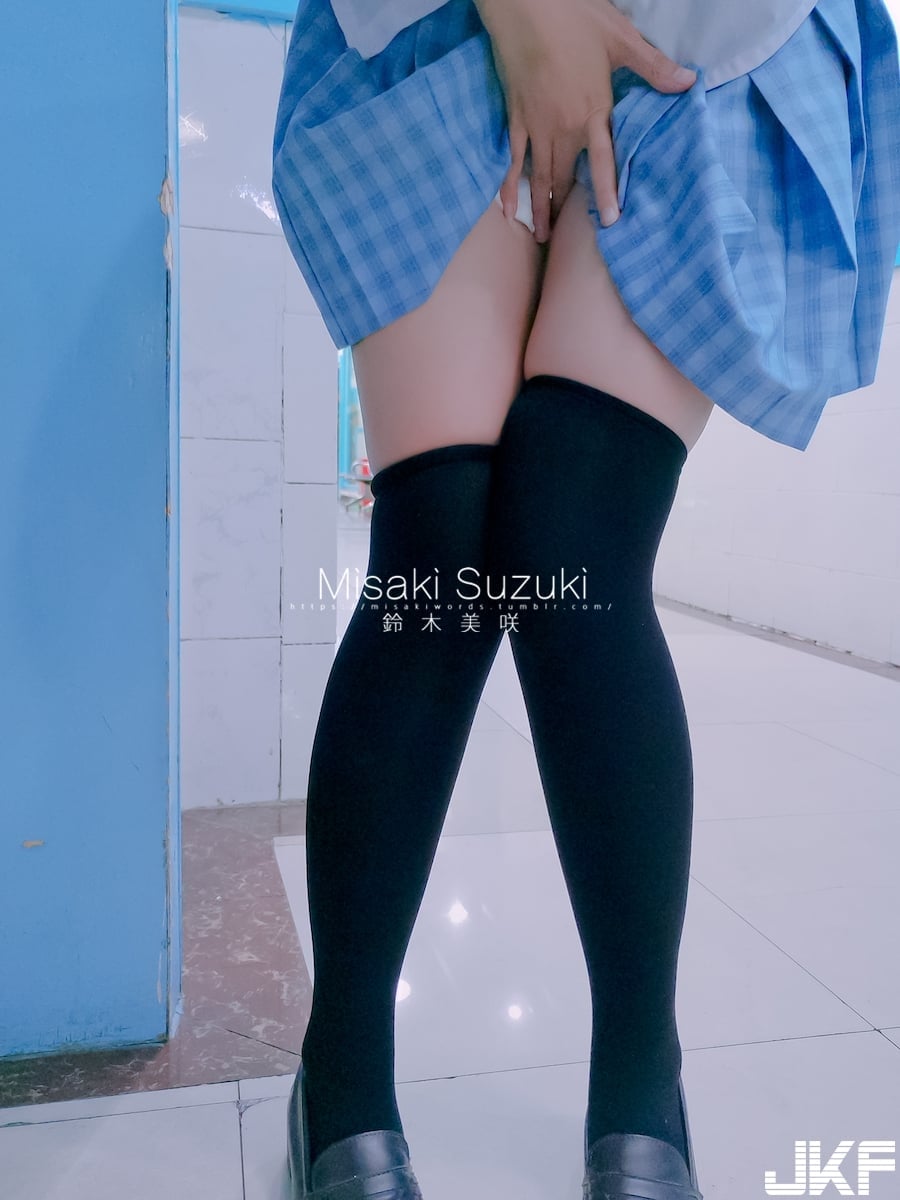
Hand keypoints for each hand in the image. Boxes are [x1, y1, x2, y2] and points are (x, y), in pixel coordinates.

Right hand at [475, 0, 696, 241]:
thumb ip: (654, 67)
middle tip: (567, 241)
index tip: (608, 221)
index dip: (605, 192)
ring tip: (541, 237)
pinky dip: (509, 186)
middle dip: (566, 210)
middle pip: (566, 177)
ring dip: (540, 208)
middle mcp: (563, 127)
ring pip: (540, 176)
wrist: (526, 5)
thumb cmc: (575, 16)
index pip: (602, 161)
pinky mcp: (516, 118)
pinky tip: (506, 211)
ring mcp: (536, 125)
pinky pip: (513, 160)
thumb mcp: (621, 39)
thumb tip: (688, 82)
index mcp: (593, 111)